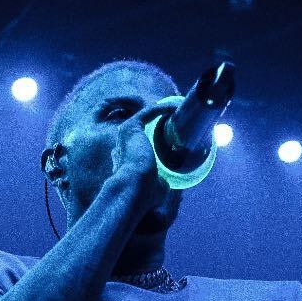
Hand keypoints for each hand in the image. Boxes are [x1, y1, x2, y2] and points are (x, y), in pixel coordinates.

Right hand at [109, 100, 179, 220]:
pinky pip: (148, 112)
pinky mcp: (131, 127)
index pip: (136, 144)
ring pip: (145, 117)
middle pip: (142, 128)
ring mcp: (125, 135)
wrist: (134, 188)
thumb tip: (166, 184)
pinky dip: (162, 109)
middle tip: (177, 119)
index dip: (153, 138)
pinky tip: (176, 107)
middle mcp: (122, 145)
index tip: (169, 135)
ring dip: (162, 112)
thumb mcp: (155, 187)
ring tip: (179, 109)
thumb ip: (159, 182)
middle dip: (159, 122)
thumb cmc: (144, 193)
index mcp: (125, 160)